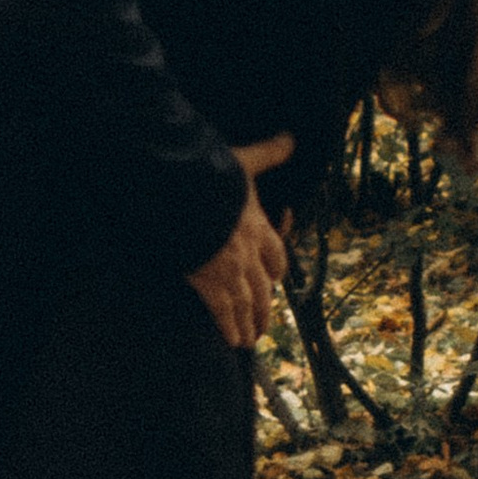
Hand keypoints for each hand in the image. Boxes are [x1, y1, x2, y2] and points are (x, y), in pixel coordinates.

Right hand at [187, 133, 293, 350]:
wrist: (186, 195)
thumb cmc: (214, 176)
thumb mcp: (245, 161)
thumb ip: (269, 153)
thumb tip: (291, 138)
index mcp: (258, 227)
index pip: (276, 256)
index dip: (276, 271)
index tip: (275, 279)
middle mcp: (248, 253)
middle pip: (264, 289)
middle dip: (265, 309)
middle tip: (264, 326)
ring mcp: (229, 270)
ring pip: (246, 304)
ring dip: (250, 324)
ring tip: (249, 340)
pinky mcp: (206, 281)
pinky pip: (222, 311)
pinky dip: (229, 326)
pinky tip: (232, 340)